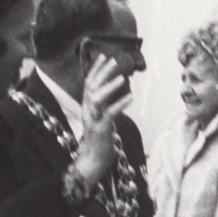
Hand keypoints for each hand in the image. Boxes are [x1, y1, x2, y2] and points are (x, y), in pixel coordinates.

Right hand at [74, 56, 132, 188]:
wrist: (93, 160)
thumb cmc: (100, 139)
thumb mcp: (100, 118)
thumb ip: (103, 104)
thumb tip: (111, 90)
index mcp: (87, 106)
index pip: (88, 83)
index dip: (95, 69)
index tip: (103, 56)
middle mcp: (88, 110)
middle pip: (91, 86)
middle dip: (102, 72)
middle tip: (114, 61)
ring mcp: (93, 120)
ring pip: (97, 98)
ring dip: (110, 87)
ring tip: (122, 78)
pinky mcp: (101, 130)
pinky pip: (110, 114)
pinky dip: (120, 104)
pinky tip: (130, 97)